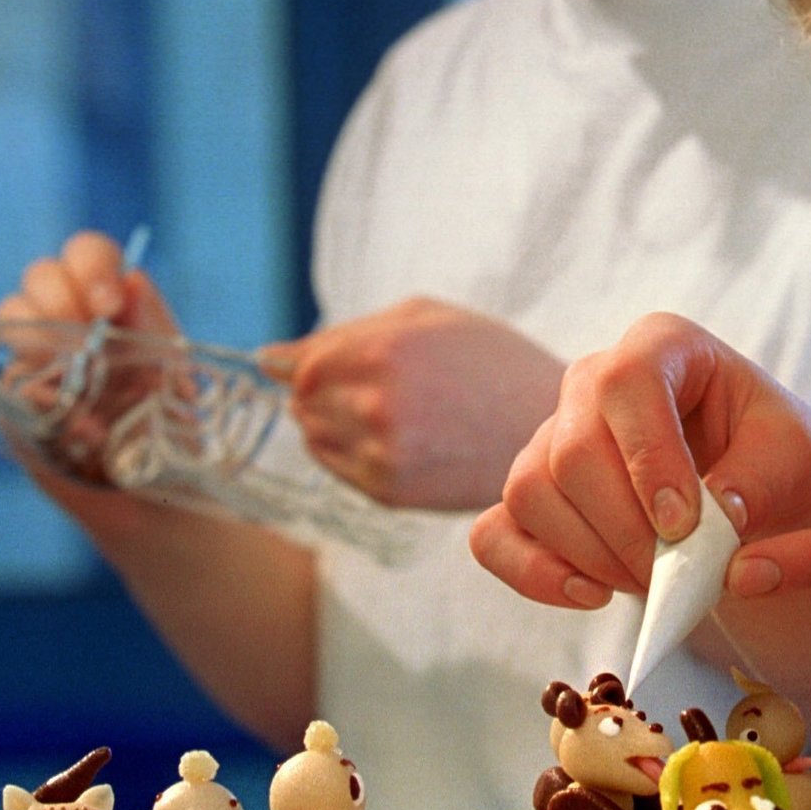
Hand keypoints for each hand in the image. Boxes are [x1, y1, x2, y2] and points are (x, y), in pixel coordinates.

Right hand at [0, 231, 180, 483]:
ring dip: (40, 331)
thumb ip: (155, 325)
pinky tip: (67, 409)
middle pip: (40, 274)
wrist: (157, 490)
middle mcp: (70, 321)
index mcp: (112, 304)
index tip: (110, 303)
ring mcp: (37, 356)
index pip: (86, 254)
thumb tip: (135, 279)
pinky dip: (33, 385)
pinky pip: (5, 373)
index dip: (92, 266)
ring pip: (11, 313)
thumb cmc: (173, 422)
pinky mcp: (17, 398)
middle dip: (61, 294)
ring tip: (76, 364)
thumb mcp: (176, 370)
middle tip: (89, 330)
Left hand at [258, 297, 564, 510]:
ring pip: (314, 437)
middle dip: (324, 394)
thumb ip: (344, 333)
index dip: (310, 366)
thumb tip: (266, 361)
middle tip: (373, 391)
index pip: (301, 365)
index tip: (329, 368)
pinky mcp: (390, 490)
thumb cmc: (487, 360)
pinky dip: (351, 453)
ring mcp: (381, 452)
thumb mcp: (425, 319)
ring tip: (386, 416)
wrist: (545, 425)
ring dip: (333, 425)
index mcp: (384, 350)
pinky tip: (392, 440)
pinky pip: (338, 469)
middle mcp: (376, 403)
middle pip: (302, 402)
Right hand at [470, 313, 810, 608]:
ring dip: (592, 556)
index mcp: (661, 347)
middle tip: (677, 574)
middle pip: (572, 451)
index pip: (627, 384)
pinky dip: (533, 573)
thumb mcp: (794, 456)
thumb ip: (757, 479)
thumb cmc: (776, 457)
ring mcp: (552, 435)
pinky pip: (493, 534)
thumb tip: (714, 515)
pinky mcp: (533, 495)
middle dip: (625, 530)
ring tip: (653, 582)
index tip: (684, 525)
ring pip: (531, 493)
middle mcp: (592, 381)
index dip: (648, 458)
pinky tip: (591, 595)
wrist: (759, 488)